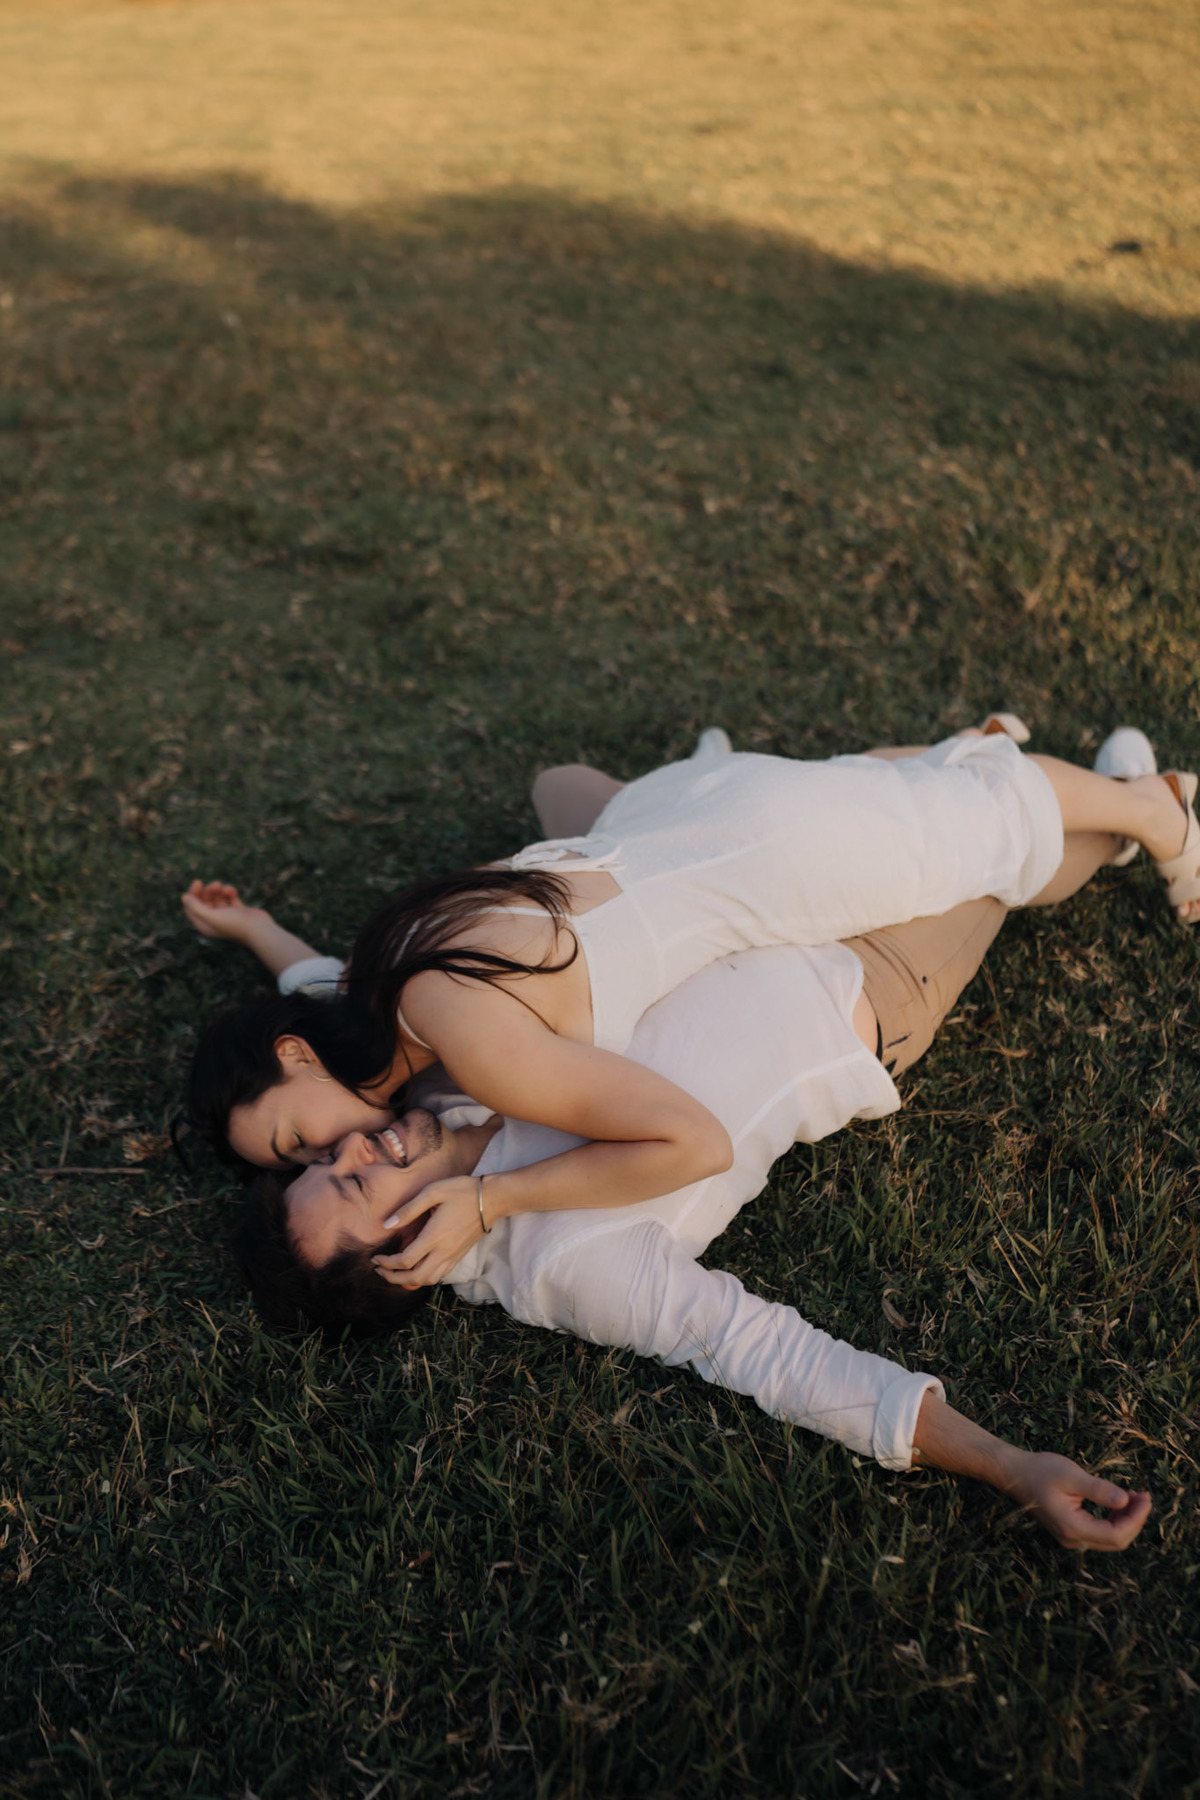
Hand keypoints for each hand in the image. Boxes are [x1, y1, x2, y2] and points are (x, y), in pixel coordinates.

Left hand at [181, 879, 271, 944]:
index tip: (198, 883)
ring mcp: (227, 916)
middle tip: (216, 884)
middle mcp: (214, 922)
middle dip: (208, 891)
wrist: (260, 929)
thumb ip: (196, 907)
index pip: (191, 908)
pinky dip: (229, 892)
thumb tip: (184, 897)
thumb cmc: (235, 924)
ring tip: (225, 888)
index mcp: (205, 925)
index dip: (193, 894)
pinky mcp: (238, 911)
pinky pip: (229, 898)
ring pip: (217, 898)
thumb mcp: (212, 916)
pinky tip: (232, 892)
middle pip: (204, 902)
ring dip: (220, 890)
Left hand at [371, 1175, 486, 1288]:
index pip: (405, 1261)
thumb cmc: (462, 1191)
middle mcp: (444, 1251)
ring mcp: (453, 1256)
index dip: (387, 1263)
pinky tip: (416, 1269)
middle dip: (394, 1278)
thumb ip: (409, 1209)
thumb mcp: (433, 1192)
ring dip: (409, 1281)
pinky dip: (424, 1278)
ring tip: (395, 1273)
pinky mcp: (459, 1256)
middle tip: (380, 1271)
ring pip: (428, 1280)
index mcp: (434, 1236)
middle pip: (415, 1277)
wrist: (492, 1199)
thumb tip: (387, 1224)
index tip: (376, 1258)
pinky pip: (439, 1275)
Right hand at [1005, 1450, 1151, 1550]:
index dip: (1136, 1519)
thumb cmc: (1039, 1470)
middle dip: (1134, 1520)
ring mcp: (1072, 1537)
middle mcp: (1073, 1539)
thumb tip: (1125, 1501)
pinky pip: (1101, 1532)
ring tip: (1133, 1496)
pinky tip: (1118, 1502)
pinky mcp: (1071, 1531)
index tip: (1145, 1497)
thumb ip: (1098, 1490)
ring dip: (1126, 1520)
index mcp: (1072, 1527)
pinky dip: (1114, 1519)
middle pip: (1116, 1541)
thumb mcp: (1070, 1475)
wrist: (1013, 1474)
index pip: (1116, 1535)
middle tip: (1143, 1495)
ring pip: (1110, 1538)